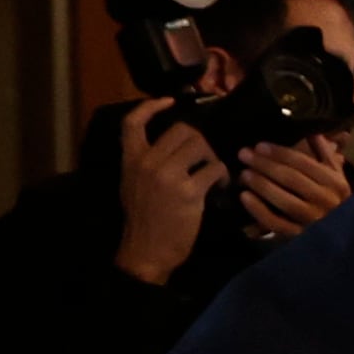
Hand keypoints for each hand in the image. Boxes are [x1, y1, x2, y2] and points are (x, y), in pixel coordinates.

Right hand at [115, 98, 226, 284]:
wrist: (146, 251)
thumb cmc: (143, 219)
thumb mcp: (133, 184)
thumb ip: (145, 162)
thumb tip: (170, 146)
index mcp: (131, 159)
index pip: (133, 122)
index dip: (151, 106)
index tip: (168, 101)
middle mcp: (147, 162)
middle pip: (182, 130)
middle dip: (199, 141)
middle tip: (205, 157)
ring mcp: (168, 176)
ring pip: (200, 145)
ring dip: (213, 157)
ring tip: (214, 173)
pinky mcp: (189, 192)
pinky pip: (215, 169)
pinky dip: (223, 175)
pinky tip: (222, 186)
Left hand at [238, 135, 352, 236]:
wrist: (344, 233)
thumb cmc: (335, 198)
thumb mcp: (335, 174)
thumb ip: (323, 152)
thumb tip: (311, 129)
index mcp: (334, 182)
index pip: (304, 163)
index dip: (280, 153)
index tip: (260, 145)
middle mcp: (325, 201)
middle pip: (291, 179)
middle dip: (265, 165)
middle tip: (244, 154)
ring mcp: (313, 220)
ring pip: (284, 201)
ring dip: (261, 185)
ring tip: (244, 173)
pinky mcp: (299, 236)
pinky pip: (276, 223)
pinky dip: (259, 210)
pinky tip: (245, 197)